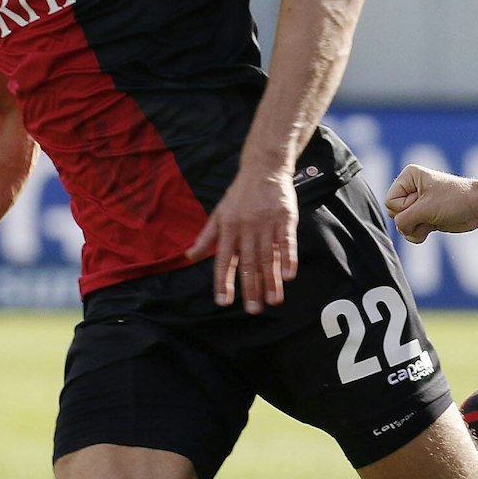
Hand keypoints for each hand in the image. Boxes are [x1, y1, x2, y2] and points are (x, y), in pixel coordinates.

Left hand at [186, 168, 297, 312]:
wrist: (263, 169)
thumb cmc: (239, 195)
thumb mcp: (218, 213)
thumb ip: (206, 237)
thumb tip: (189, 256)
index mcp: (228, 228)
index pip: (224, 260)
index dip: (223, 281)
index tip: (223, 302)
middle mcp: (246, 228)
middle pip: (248, 263)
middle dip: (251, 288)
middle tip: (254, 310)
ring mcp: (266, 224)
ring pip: (268, 257)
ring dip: (271, 281)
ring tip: (274, 301)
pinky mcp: (285, 219)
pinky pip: (286, 242)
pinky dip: (288, 259)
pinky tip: (288, 276)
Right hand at [384, 164, 477, 243]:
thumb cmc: (455, 201)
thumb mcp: (425, 209)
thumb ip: (403, 220)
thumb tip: (400, 229)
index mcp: (409, 177)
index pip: (390, 202)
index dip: (405, 208)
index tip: (425, 202)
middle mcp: (410, 188)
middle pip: (393, 214)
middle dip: (411, 219)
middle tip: (431, 211)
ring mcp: (417, 203)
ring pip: (401, 224)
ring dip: (416, 228)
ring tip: (433, 220)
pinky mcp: (424, 216)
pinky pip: (410, 230)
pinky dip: (419, 233)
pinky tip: (433, 226)